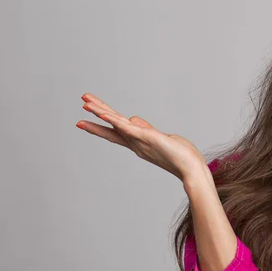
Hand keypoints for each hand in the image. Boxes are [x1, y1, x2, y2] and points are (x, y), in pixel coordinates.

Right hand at [76, 92, 205, 181]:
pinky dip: (115, 120)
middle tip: (82, 102)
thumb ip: (144, 128)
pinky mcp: (146, 137)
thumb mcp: (158, 137)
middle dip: (95, 114)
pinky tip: (104, 114)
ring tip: (85, 102)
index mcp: (137, 143)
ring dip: (100, 111)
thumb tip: (133, 119)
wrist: (190, 168)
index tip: (84, 120)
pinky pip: (126, 127)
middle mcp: (135, 142)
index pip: (115, 131)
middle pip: (111, 125)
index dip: (101, 124)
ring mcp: (139, 140)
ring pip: (116, 123)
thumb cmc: (179, 155)